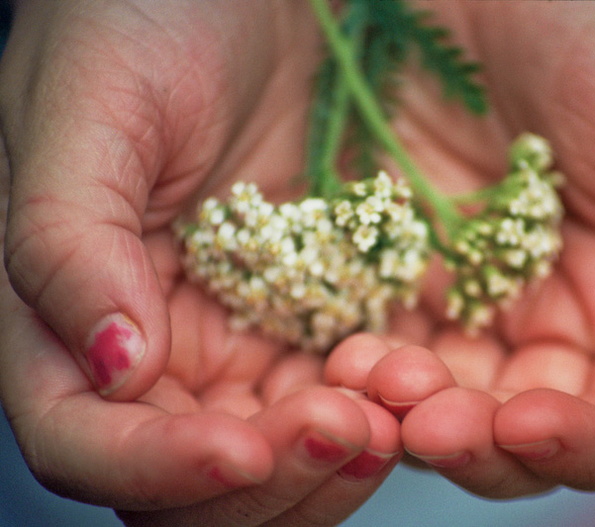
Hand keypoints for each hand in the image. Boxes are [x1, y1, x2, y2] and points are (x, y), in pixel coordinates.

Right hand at [0, 1, 398, 523]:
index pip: (86, 441)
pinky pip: (343, 398)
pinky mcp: (311, 318)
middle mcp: (153, 349)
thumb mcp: (89, 110)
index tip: (239, 444)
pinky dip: (377, 412)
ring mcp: (238, 341)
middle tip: (342, 428)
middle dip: (266, 477)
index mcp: (71, 313)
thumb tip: (109, 367)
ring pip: (273, 460)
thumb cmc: (140, 23)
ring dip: (330, 463)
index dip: (154, 465)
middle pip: (189, 482)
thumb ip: (66, 242)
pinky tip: (414, 385)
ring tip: (391, 419)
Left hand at [325, 1, 594, 496]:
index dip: (591, 443)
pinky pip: (380, 350)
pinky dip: (365, 373)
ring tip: (377, 385)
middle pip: (528, 435)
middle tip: (434, 424)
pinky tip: (346, 358)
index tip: (533, 423)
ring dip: (414, 419)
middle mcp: (556, 318)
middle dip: (485, 444)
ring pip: (447, 408)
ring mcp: (470, 301)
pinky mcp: (395, 274)